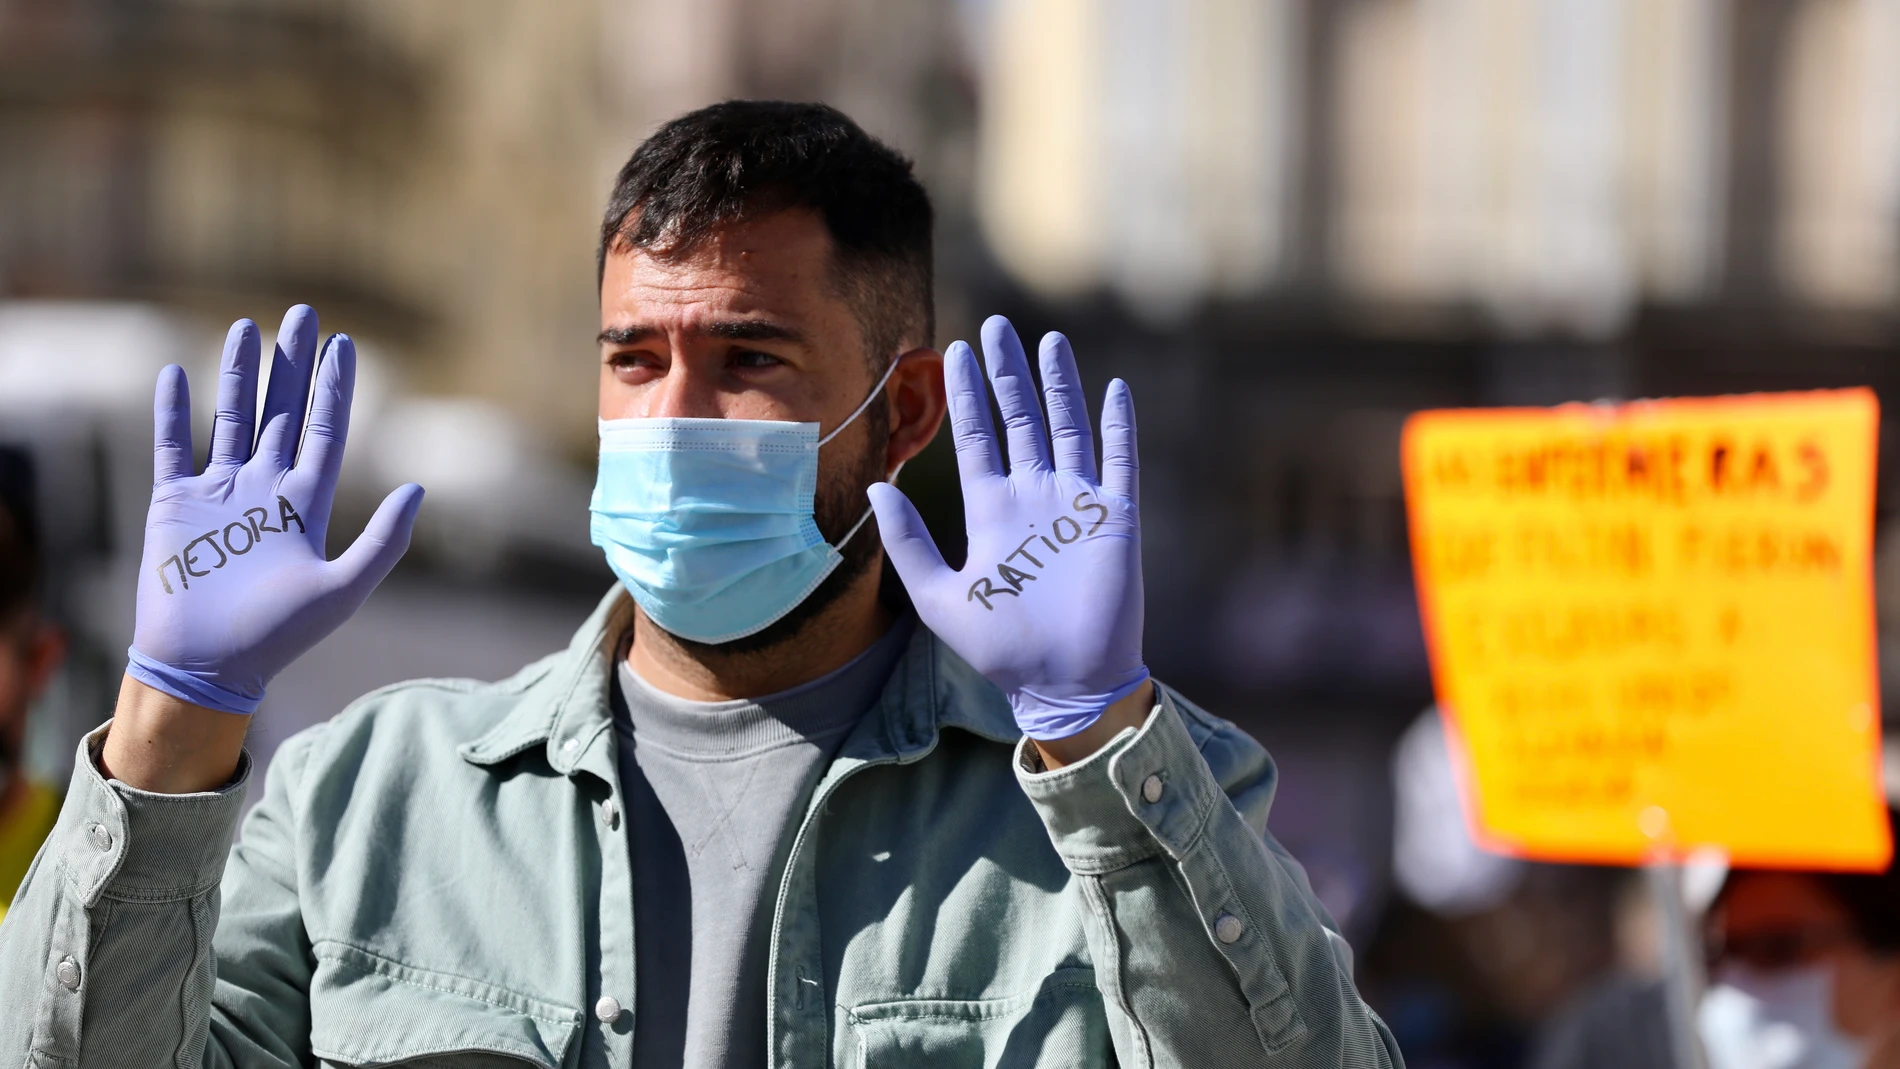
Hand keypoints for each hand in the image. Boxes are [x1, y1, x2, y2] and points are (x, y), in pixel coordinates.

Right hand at [126, 306, 422, 714]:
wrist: (208, 666)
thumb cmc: (278, 637)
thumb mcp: (343, 589)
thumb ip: (383, 540)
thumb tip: (419, 488)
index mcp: (304, 505)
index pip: (324, 431)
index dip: (333, 389)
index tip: (342, 344)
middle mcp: (263, 491)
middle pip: (282, 411)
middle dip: (292, 364)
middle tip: (302, 314)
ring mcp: (218, 494)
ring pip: (231, 417)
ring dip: (240, 375)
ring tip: (247, 329)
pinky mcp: (173, 503)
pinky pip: (170, 445)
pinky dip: (171, 409)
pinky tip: (174, 371)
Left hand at [870, 315, 1147, 741]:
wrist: (1062, 683)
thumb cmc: (1001, 648)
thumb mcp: (939, 597)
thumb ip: (907, 542)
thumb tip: (877, 486)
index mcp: (992, 511)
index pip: (977, 438)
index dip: (967, 396)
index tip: (954, 351)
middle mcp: (1034, 497)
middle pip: (1019, 419)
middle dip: (1007, 373)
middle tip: (996, 326)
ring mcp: (1075, 504)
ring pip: (1067, 428)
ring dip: (1058, 385)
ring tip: (1047, 340)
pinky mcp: (1114, 518)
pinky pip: (1117, 460)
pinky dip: (1115, 424)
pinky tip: (1111, 388)